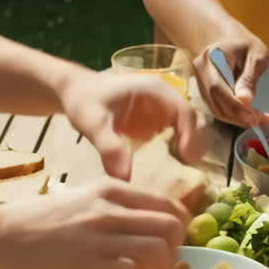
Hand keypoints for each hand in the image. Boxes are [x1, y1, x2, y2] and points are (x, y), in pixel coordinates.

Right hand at [0, 180, 188, 268]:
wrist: (5, 236)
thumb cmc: (40, 219)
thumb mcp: (82, 198)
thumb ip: (114, 206)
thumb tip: (147, 222)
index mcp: (111, 189)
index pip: (166, 203)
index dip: (178, 224)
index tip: (171, 239)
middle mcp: (111, 210)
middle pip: (170, 226)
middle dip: (175, 247)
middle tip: (163, 260)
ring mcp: (102, 237)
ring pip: (157, 249)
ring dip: (160, 266)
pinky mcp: (92, 263)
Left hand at [58, 69, 204, 180]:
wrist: (74, 92)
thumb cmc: (84, 100)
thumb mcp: (93, 122)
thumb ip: (109, 147)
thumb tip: (125, 178)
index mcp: (156, 91)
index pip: (185, 112)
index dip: (191, 135)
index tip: (186, 159)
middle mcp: (165, 100)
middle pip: (193, 123)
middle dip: (194, 146)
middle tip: (186, 172)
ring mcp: (163, 112)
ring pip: (188, 132)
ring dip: (188, 152)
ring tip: (179, 174)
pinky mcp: (158, 125)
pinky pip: (175, 140)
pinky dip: (176, 155)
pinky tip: (167, 171)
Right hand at [192, 33, 268, 127]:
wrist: (229, 41)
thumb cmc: (246, 45)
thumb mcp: (256, 55)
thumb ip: (249, 77)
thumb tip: (245, 101)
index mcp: (211, 57)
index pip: (217, 87)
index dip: (234, 105)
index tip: (253, 116)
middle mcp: (201, 71)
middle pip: (215, 101)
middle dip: (238, 115)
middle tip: (261, 120)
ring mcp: (200, 83)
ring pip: (216, 109)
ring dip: (238, 119)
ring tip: (260, 119)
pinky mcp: (205, 93)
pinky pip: (218, 109)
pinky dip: (235, 116)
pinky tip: (250, 116)